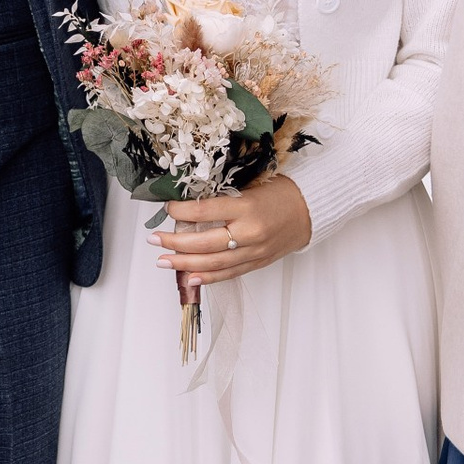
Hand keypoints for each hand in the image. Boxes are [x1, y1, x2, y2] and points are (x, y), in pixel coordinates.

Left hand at [153, 175, 312, 291]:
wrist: (310, 210)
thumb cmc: (280, 192)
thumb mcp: (251, 185)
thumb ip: (224, 197)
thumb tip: (189, 204)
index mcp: (247, 207)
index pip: (205, 211)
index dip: (181, 211)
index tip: (167, 208)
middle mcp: (249, 232)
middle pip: (205, 243)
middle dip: (175, 242)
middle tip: (154, 239)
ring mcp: (253, 251)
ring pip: (213, 263)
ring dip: (184, 263)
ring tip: (162, 260)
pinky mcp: (257, 263)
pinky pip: (228, 274)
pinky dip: (207, 278)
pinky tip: (188, 277)